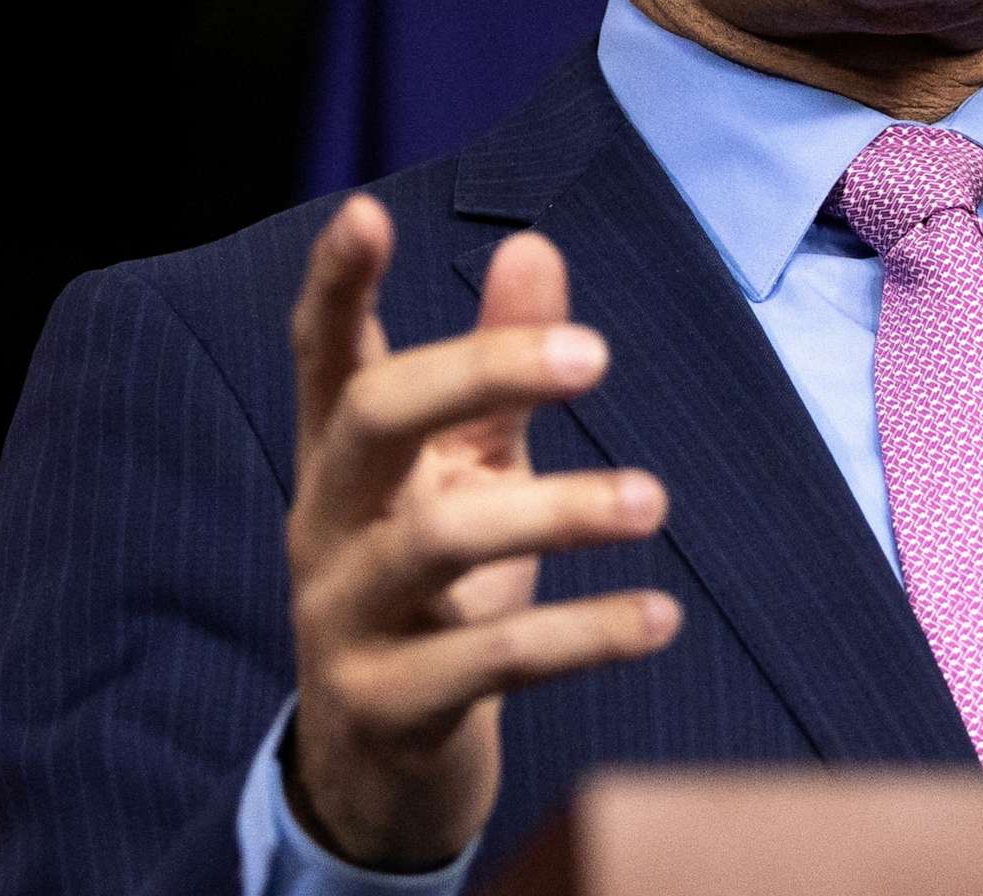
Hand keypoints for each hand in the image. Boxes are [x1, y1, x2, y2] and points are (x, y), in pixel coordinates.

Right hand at [282, 194, 680, 870]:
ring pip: (436, 543)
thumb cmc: (432, 589)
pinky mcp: (388, 707)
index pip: (324, 354)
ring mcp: (345, 618)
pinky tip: (658, 618)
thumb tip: (534, 243)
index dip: (336, 284)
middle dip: (476, 372)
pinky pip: (490, 663)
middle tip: (595, 356)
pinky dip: (583, 636)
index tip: (365, 212)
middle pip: (373, 420)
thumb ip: (498, 369)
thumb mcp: (466, 472)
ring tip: (654, 500)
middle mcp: (325, 524)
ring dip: (557, 515)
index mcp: (340, 458)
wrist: (378, 769)